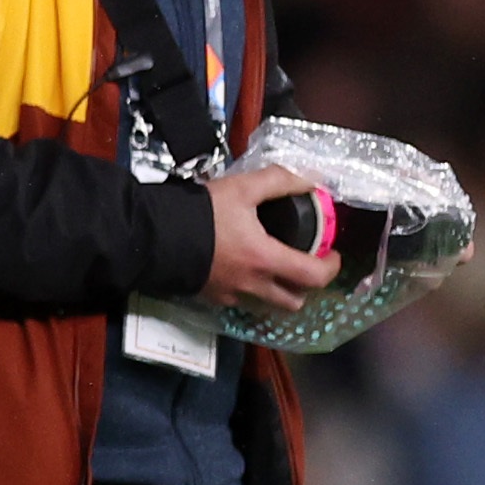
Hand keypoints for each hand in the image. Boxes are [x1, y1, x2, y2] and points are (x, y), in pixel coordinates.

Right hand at [200, 169, 343, 316]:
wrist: (152, 237)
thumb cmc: (201, 214)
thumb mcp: (242, 188)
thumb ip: (280, 181)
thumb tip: (312, 178)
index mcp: (266, 259)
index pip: (314, 276)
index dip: (332, 268)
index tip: (332, 254)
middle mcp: (253, 284)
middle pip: (294, 301)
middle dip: (306, 287)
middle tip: (303, 265)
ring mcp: (231, 295)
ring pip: (267, 306)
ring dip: (278, 293)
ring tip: (274, 272)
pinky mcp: (211, 297)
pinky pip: (239, 300)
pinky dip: (248, 290)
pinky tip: (239, 270)